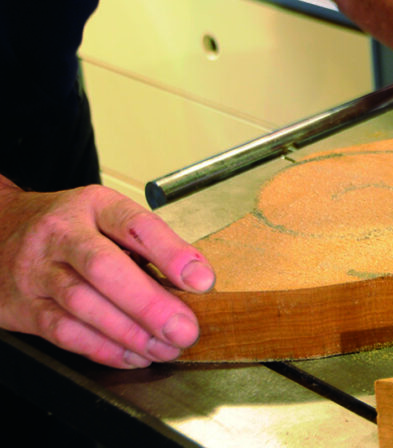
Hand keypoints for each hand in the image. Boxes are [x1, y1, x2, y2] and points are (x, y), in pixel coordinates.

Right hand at [0, 178, 214, 367]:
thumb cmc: (68, 225)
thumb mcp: (107, 217)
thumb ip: (148, 245)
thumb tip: (194, 280)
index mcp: (93, 205)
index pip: (135, 226)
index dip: (171, 254)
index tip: (202, 280)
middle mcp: (61, 234)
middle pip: (104, 269)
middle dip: (149, 304)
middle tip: (184, 328)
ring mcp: (37, 271)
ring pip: (83, 305)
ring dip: (130, 333)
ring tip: (165, 347)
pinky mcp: (23, 306)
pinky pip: (64, 332)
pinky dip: (102, 349)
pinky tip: (132, 355)